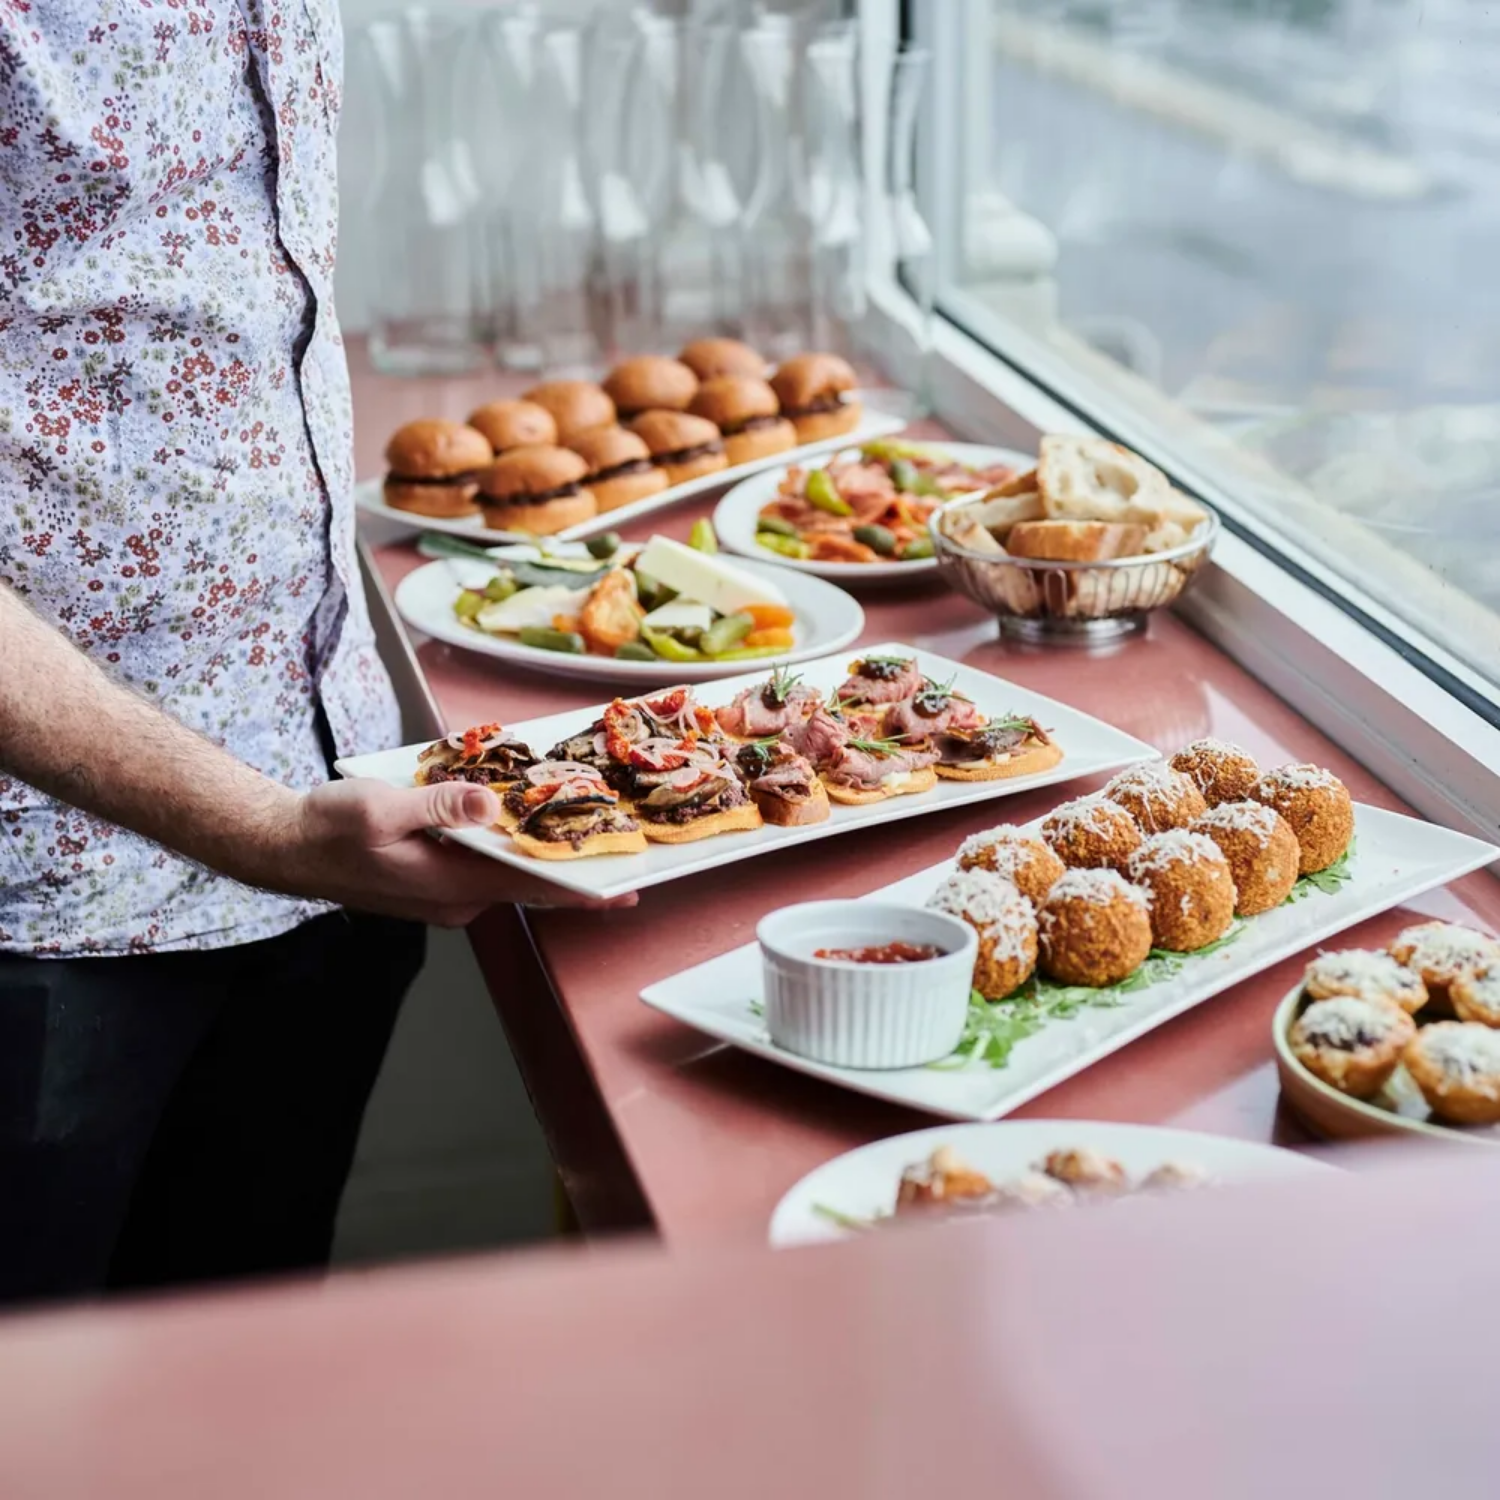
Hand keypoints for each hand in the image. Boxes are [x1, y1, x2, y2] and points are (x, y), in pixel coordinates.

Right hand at [254, 778, 637, 925]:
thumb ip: (440, 806)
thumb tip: (488, 804)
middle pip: (528, 885)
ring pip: (507, 877)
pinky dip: (509, 851)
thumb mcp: (382, 807)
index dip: (580, 888)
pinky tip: (521, 825)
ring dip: (541, 857)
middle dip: (574, 869)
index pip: (529, 888)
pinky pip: (485, 871)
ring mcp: (445, 896)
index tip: (622, 889)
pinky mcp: (435, 884)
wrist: (283, 847)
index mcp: (449, 886)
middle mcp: (455, 900)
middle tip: (620, 848)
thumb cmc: (327, 829)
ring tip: (582, 830)